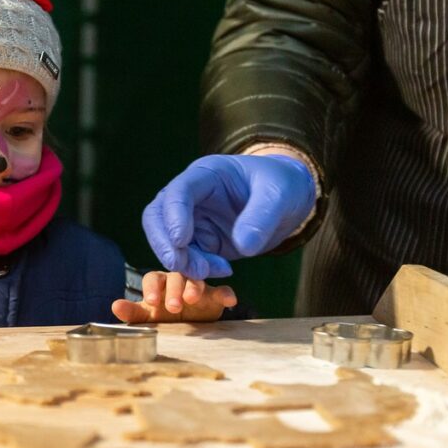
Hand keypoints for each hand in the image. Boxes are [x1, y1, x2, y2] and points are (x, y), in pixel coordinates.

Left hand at [112, 271, 236, 322]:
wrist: (188, 327)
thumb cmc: (163, 317)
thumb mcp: (147, 316)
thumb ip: (133, 312)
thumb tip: (114, 306)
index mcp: (159, 283)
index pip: (153, 278)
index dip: (152, 288)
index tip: (151, 301)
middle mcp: (178, 280)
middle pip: (176, 277)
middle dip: (174, 290)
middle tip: (173, 307)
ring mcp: (197, 287)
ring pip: (196, 281)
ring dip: (195, 288)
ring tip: (192, 299)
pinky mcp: (214, 296)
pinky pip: (221, 291)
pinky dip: (226, 293)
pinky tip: (229, 300)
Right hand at [142, 154, 315, 279]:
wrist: (289, 200)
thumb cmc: (282, 185)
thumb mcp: (279, 194)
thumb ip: (262, 216)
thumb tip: (243, 246)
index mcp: (205, 175)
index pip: (178, 192)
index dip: (174, 215)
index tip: (181, 240)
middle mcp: (192, 197)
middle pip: (157, 216)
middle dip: (163, 242)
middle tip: (178, 265)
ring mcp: (193, 220)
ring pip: (168, 242)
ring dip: (182, 261)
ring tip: (207, 272)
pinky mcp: (202, 241)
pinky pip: (188, 259)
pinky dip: (197, 270)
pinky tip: (223, 270)